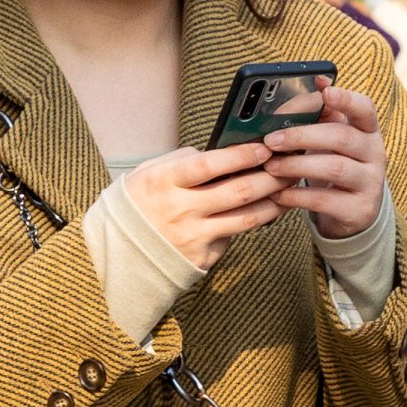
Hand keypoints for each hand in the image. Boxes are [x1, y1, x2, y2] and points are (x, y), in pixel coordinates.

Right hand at [121, 144, 292, 271]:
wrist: (118, 255)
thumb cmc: (137, 205)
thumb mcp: (148, 173)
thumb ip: (181, 160)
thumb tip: (220, 154)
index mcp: (164, 182)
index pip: (209, 165)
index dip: (240, 155)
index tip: (263, 147)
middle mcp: (181, 210)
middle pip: (238, 192)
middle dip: (270, 177)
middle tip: (288, 167)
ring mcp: (194, 237)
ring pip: (247, 218)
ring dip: (273, 202)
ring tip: (287, 190)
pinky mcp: (203, 258)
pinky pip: (233, 237)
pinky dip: (248, 223)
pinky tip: (263, 212)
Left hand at [264, 87, 386, 240]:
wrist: (353, 212)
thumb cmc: (336, 165)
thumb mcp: (332, 139)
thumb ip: (321, 114)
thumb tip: (313, 82)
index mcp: (368, 131)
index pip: (365, 108)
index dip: (347, 99)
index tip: (326, 91)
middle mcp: (375, 154)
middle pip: (342, 137)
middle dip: (302, 136)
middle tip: (271, 140)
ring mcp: (370, 183)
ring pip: (334, 168)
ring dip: (296, 165)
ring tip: (270, 166)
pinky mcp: (359, 210)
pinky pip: (325, 200)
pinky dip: (297, 196)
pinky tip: (278, 193)